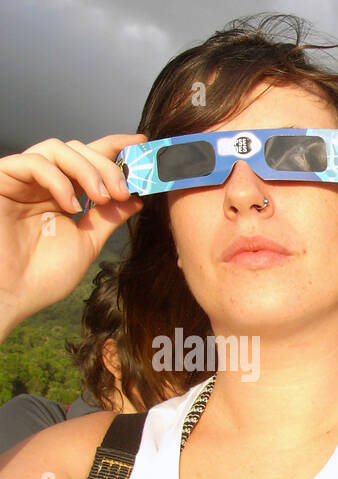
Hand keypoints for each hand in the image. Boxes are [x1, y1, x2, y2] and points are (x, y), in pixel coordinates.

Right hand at [0, 134, 143, 328]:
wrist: (12, 294)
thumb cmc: (44, 275)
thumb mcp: (87, 242)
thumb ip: (108, 218)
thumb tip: (136, 199)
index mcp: (63, 194)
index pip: (89, 160)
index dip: (115, 147)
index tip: (141, 144)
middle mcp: (43, 183)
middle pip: (77, 149)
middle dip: (106, 165)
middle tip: (122, 191)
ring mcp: (22, 180)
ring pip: (57, 148)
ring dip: (87, 169)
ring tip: (101, 197)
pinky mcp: (2, 179)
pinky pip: (33, 162)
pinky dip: (58, 179)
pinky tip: (70, 206)